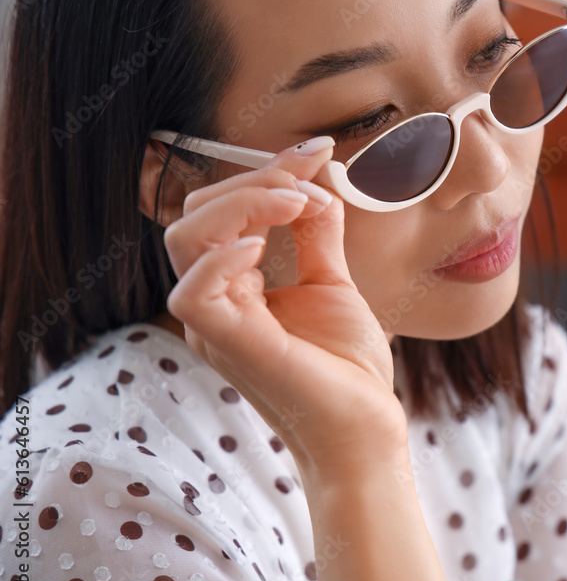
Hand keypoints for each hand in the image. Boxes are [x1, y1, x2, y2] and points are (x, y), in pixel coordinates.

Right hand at [161, 136, 405, 480]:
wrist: (365, 428)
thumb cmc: (346, 367)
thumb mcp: (331, 284)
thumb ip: (316, 236)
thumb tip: (316, 184)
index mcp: (233, 288)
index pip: (221, 212)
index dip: (265, 172)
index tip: (319, 152)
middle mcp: (214, 302)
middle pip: (196, 215)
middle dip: (254, 181)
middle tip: (310, 182)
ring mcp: (215, 325)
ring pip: (186, 239)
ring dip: (245, 204)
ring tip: (298, 203)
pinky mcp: (229, 345)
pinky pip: (195, 291)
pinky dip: (224, 255)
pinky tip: (265, 246)